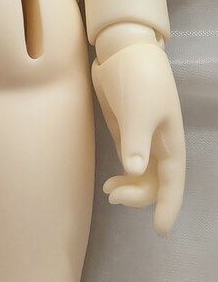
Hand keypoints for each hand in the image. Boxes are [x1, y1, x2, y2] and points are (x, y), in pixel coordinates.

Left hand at [92, 42, 185, 235]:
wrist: (123, 50)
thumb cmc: (138, 79)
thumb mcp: (139, 111)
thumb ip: (135, 142)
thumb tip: (133, 171)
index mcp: (170, 142)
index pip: (172, 182)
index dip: (168, 207)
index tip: (160, 231)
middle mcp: (159, 145)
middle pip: (156, 183)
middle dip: (139, 197)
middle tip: (115, 197)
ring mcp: (142, 138)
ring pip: (142, 177)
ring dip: (129, 189)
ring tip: (109, 192)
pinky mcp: (125, 131)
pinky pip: (129, 164)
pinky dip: (122, 177)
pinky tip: (109, 183)